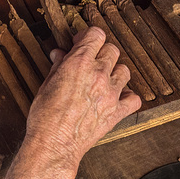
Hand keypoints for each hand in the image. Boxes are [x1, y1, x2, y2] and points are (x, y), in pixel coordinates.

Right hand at [23, 28, 140, 175]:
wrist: (54, 145)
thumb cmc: (45, 117)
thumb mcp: (46, 84)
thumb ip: (58, 66)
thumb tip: (60, 54)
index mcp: (80, 63)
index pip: (96, 34)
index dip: (88, 37)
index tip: (81, 43)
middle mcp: (99, 74)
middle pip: (112, 50)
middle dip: (100, 53)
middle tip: (90, 61)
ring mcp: (111, 93)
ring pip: (124, 70)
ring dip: (114, 72)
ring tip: (103, 79)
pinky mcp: (117, 112)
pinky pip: (134, 98)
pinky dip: (128, 96)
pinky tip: (117, 97)